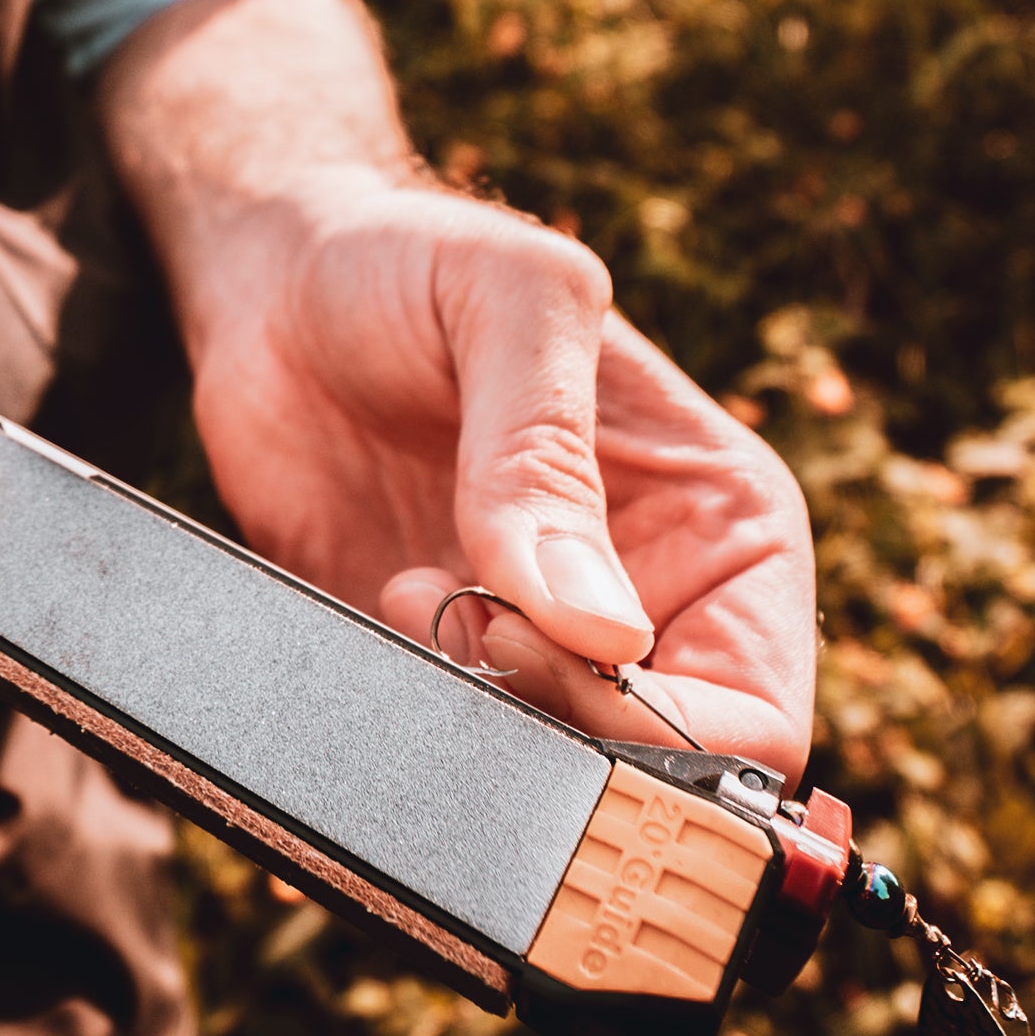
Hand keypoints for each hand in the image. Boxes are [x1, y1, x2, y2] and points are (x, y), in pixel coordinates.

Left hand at [183, 187, 816, 786]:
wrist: (281, 286)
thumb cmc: (415, 263)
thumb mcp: (508, 304)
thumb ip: (547, 453)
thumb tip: (600, 631)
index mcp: (719, 524)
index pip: (753, 706)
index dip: (656, 721)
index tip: (530, 637)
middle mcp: (643, 601)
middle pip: (653, 769)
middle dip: (555, 730)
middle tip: (451, 614)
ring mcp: (533, 639)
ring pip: (544, 772)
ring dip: (471, 716)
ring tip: (403, 587)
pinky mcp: (432, 655)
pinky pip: (442, 742)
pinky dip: (406, 716)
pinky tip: (370, 613)